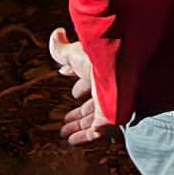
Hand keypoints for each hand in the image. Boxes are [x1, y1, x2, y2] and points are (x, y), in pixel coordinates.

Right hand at [49, 28, 110, 145]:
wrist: (116, 68)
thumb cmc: (97, 57)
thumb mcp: (74, 53)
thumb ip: (62, 48)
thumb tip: (57, 34)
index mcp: (103, 72)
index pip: (92, 82)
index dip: (80, 87)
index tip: (73, 92)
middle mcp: (108, 90)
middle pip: (93, 104)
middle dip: (79, 111)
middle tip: (65, 117)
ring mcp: (110, 106)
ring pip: (92, 120)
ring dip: (77, 126)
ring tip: (63, 131)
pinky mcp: (110, 120)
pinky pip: (95, 133)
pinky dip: (82, 137)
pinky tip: (70, 141)